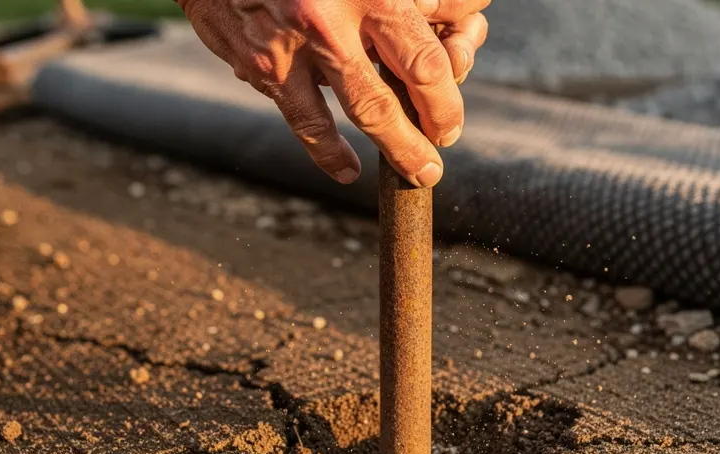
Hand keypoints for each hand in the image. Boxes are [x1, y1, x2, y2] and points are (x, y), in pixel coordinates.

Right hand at [176, 0, 489, 186]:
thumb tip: (460, 20)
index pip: (426, 56)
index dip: (449, 90)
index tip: (452, 108)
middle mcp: (333, 17)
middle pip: (406, 83)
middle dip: (432, 124)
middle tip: (441, 149)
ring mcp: (294, 44)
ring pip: (363, 109)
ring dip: (398, 146)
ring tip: (419, 170)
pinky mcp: (259, 62)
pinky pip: (304, 118)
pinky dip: (328, 150)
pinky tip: (347, 169)